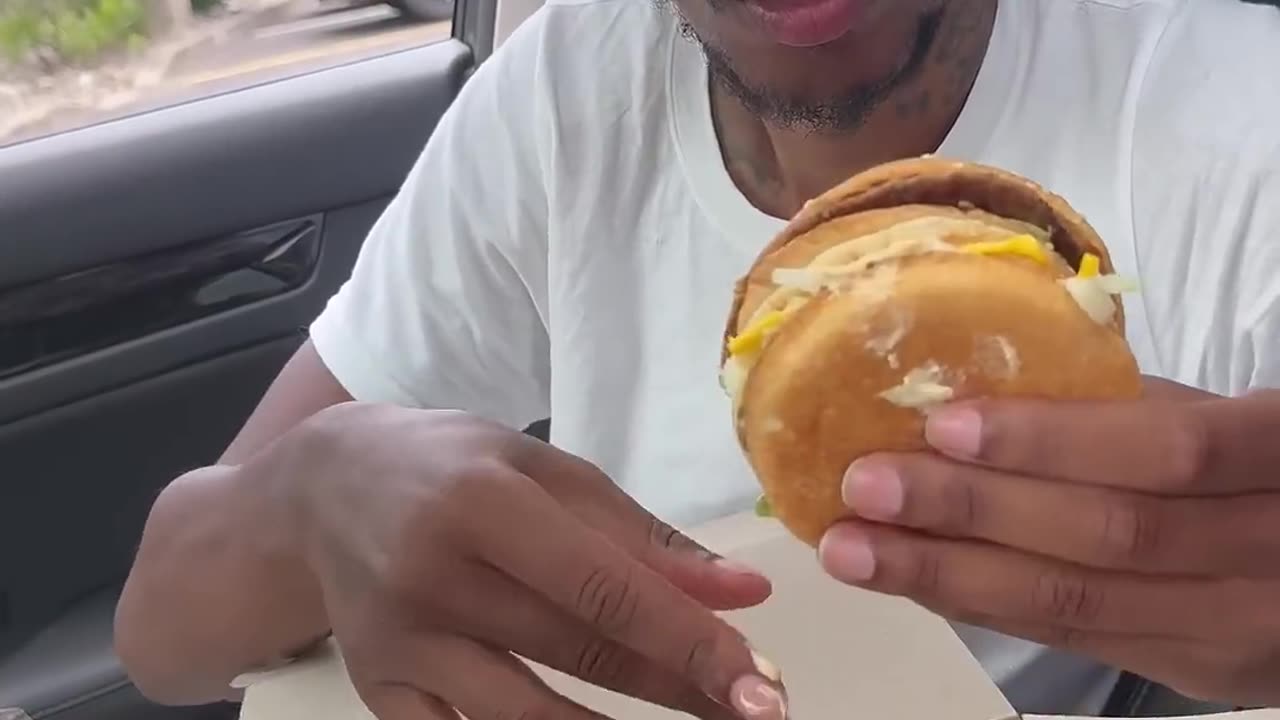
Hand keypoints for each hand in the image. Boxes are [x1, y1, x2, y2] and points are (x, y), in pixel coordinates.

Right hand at [255, 404, 785, 719]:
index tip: (760, 683)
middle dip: (678, 690)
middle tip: (756, 711)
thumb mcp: (544, 471)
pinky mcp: (380, 690)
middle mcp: (434, 578)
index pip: (604, 589)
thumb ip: (640, 534)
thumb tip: (741, 593)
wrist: (320, 489)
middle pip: (577, 654)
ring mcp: (400, 645)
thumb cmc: (451, 465)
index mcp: (483, 503)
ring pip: (525, 716)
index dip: (689, 642)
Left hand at [818, 379, 1279, 706]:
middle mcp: (1272, 558)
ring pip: (1077, 604)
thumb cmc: (1256, 461)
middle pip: (1109, 537)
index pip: (1169, 451)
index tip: (944, 423)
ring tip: (853, 546)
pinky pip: (1069, 637)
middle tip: (865, 484)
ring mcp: (1234, 631)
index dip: (1052, 440)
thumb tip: (978, 384)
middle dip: (972, 510)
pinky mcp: (1192, 671)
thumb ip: (1125, 410)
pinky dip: (978, 604)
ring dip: (950, 573)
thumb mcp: (1217, 415)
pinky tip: (908, 577)